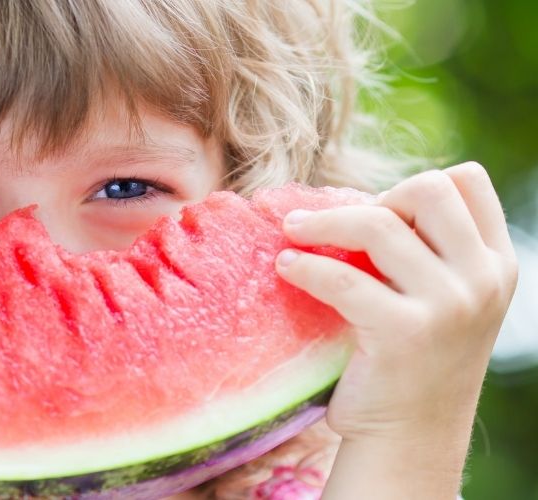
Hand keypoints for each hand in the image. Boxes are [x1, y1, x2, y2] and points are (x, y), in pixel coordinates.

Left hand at [275, 162, 517, 443]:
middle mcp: (482, 279)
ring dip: (322, 221)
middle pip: (427, 188)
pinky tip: (286, 267)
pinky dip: (304, 265)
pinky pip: (341, 276)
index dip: (414, 187)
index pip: (466, 181)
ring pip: (378, 223)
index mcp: (496, 264)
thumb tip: (356, 200)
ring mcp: (448, 305)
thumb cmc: (412, 363)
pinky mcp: (404, 332)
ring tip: (292, 230)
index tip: (379, 215)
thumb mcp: (442, 300)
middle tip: (337, 227)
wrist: (409, 439)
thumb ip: (427, 253)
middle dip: (374, 198)